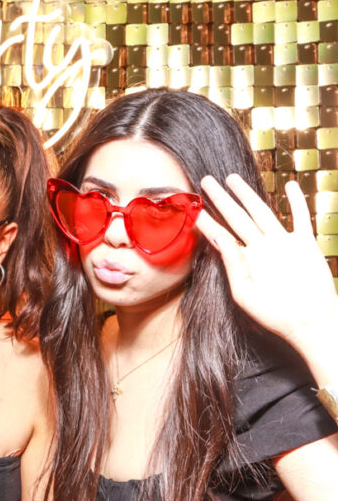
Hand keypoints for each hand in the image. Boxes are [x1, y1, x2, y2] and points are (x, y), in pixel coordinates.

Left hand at [195, 175, 337, 350]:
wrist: (309, 322)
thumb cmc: (274, 314)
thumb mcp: (244, 292)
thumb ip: (232, 264)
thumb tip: (220, 238)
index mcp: (243, 261)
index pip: (220, 235)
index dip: (205, 220)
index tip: (190, 205)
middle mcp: (260, 249)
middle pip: (236, 217)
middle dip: (221, 199)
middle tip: (206, 180)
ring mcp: (282, 244)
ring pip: (261, 212)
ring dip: (248, 195)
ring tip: (233, 178)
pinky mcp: (305, 244)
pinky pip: (300, 218)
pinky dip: (296, 202)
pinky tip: (289, 186)